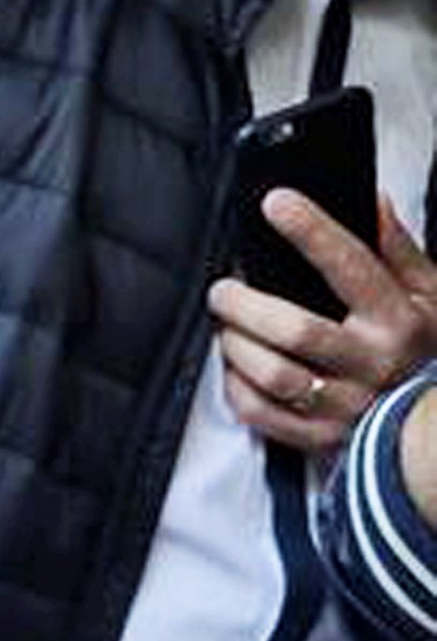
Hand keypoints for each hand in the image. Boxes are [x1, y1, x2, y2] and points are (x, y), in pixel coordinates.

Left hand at [207, 194, 436, 453]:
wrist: (435, 425)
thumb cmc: (426, 353)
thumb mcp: (431, 295)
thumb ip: (397, 249)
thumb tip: (371, 202)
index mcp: (399, 321)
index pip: (350, 267)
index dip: (310, 231)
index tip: (277, 204)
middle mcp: (372, 365)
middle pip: (296, 330)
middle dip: (246, 304)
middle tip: (224, 289)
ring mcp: (346, 406)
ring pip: (273, 375)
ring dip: (236, 345)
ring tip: (226, 326)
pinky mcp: (320, 438)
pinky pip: (261, 414)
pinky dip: (236, 387)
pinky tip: (235, 367)